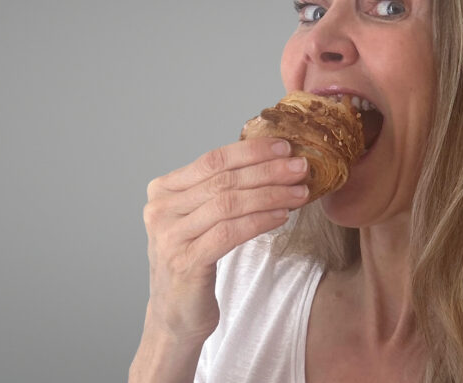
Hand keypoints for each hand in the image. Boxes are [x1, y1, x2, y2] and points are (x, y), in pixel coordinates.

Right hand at [141, 137, 309, 341]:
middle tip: (301, 168)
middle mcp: (160, 209)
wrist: (175, 315)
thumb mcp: (201, 218)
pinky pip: (230, 233)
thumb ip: (221, 190)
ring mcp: (169, 236)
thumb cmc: (194, 261)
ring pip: (229, 204)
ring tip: (300, 192)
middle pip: (223, 180)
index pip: (213, 160)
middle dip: (268, 171)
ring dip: (270, 195)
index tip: (285, 147)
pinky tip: (282, 217)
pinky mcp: (185, 262)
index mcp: (163, 190)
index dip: (251, 151)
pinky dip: (260, 221)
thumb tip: (273, 161)